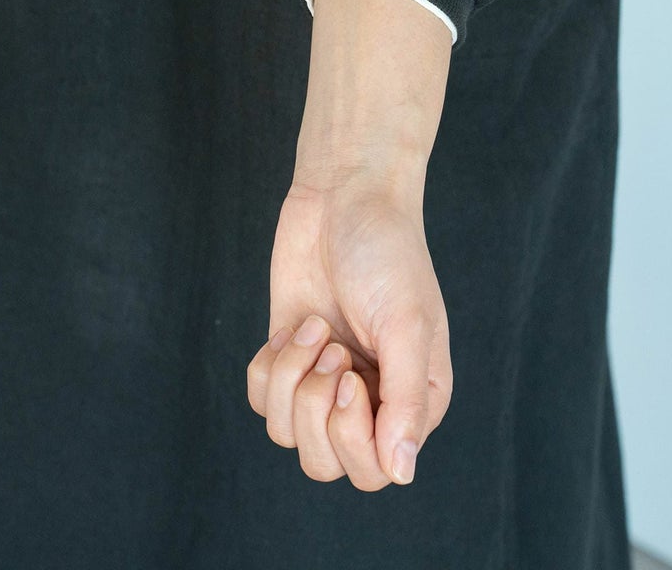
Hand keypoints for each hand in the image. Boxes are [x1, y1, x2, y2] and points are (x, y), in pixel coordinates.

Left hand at [246, 0, 453, 489]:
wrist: (344, 198)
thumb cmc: (388, 254)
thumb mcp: (408, 324)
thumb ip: (406, 401)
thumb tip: (402, 472)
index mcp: (411, 400)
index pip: (377, 472)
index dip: (352, 438)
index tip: (352, 377)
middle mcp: (368, 400)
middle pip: (327, 464)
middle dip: (315, 410)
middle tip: (333, 350)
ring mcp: (324, 380)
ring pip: (287, 435)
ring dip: (291, 381)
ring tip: (316, 330)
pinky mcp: (288, 357)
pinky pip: (260, 401)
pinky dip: (268, 367)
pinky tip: (295, 327)